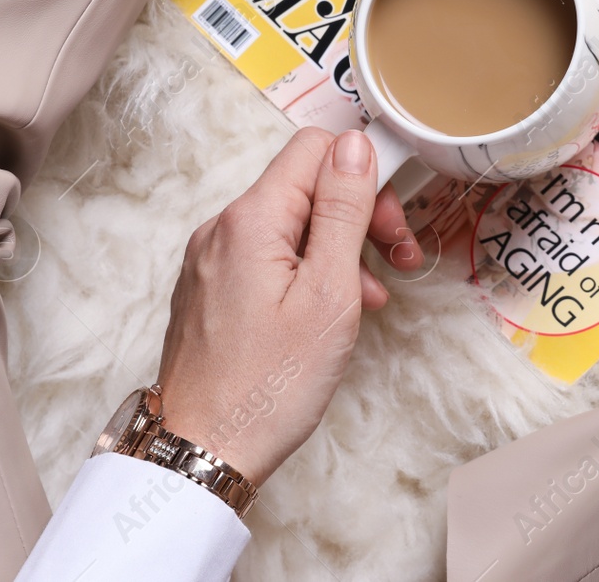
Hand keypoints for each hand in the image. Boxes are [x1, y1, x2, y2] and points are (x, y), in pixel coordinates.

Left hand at [156, 128, 419, 485]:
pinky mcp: (211, 291)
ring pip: (290, 225)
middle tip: (397, 260)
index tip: (395, 220)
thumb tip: (356, 144)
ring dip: (339, 249)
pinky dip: (307, 273)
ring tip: (369, 299)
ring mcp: (211, 261)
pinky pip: (269, 257)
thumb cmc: (269, 385)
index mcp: (250, 219)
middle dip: (359, 215)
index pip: (316, 148)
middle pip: (305, 186)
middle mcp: (222, 229)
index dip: (366, 173)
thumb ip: (344, 210)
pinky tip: (330, 313)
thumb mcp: (329, 292)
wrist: (201, 453)